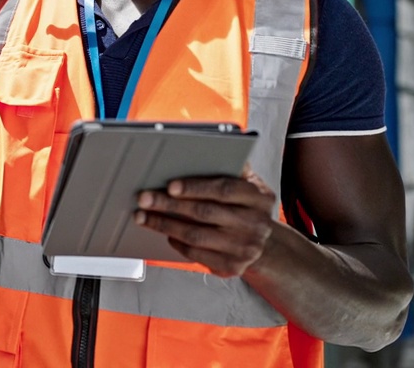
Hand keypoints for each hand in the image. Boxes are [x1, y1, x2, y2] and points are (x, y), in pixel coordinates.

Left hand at [134, 166, 276, 277]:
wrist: (269, 246)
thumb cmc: (250, 209)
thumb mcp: (252, 185)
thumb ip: (234, 168)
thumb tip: (213, 148)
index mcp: (258, 198)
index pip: (224, 190)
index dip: (195, 187)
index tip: (170, 185)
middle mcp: (254, 224)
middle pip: (204, 213)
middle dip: (169, 205)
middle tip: (145, 198)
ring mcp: (243, 248)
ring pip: (196, 236)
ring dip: (165, 225)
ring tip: (144, 216)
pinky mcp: (231, 266)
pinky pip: (196, 255)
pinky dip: (176, 242)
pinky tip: (165, 232)